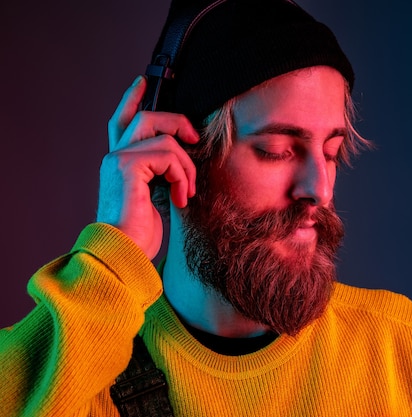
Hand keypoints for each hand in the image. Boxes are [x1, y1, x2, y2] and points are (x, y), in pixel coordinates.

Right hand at [97, 76, 198, 258]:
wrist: (123, 254)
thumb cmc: (139, 235)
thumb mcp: (155, 199)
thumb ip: (160, 175)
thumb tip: (184, 161)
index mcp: (118, 164)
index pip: (122, 121)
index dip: (131, 99)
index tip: (143, 82)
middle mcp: (114, 157)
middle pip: (145, 118)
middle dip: (176, 122)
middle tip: (194, 138)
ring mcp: (117, 160)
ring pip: (164, 138)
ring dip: (185, 166)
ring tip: (187, 191)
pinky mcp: (126, 166)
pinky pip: (167, 154)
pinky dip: (181, 175)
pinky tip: (180, 198)